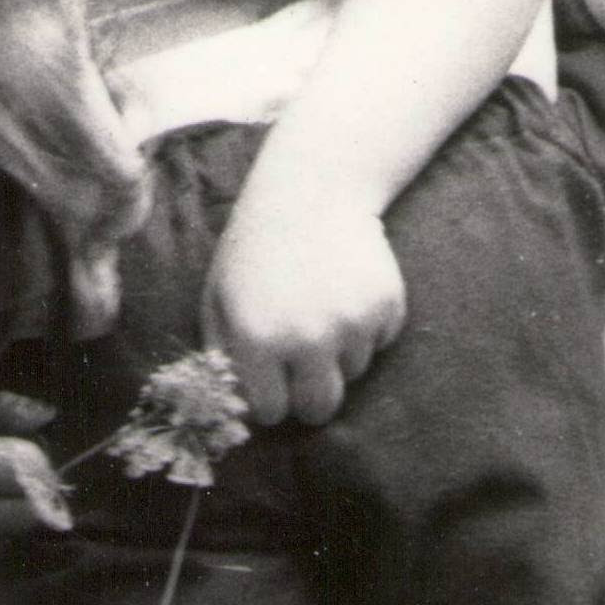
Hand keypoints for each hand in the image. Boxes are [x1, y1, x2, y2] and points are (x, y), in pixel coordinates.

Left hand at [202, 186, 405, 426]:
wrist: (309, 192)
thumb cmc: (254, 249)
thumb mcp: (218, 298)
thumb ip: (222, 354)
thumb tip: (235, 404)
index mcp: (258, 339)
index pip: (272, 411)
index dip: (271, 399)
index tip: (272, 384)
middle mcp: (307, 338)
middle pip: (319, 409)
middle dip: (310, 398)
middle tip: (304, 369)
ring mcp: (352, 323)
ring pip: (353, 372)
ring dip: (340, 353)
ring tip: (323, 308)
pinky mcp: (386, 306)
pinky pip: (380, 341)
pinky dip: (368, 327)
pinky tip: (347, 291)